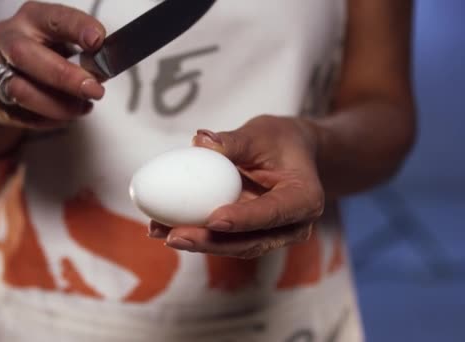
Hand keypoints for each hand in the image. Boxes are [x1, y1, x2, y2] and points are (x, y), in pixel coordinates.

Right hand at [0, 1, 106, 128]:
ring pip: (20, 90)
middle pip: (24, 54)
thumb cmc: (44, 55)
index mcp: (31, 18)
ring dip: (57, 105)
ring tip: (81, 107)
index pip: (53, 17)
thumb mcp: (65, 43)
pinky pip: (20, 114)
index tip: (97, 40)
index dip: (76, 27)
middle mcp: (7, 38)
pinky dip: (48, 119)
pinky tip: (65, 115)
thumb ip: (84, 53)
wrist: (8, 75)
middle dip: (64, 76)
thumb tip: (104, 70)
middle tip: (93, 90)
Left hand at [149, 115, 324, 258]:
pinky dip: (193, 233)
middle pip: (250, 241)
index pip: (273, 213)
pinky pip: (221, 238)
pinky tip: (161, 228)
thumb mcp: (260, 133)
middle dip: (211, 242)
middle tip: (176, 236)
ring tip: (160, 233)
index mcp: (304, 199)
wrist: (291, 154)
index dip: (244, 219)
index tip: (213, 220)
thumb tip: (200, 142)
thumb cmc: (279, 140)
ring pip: (232, 246)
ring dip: (196, 242)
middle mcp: (291, 226)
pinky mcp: (248, 235)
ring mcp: (270, 235)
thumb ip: (234, 141)